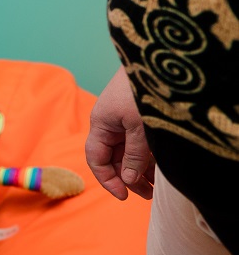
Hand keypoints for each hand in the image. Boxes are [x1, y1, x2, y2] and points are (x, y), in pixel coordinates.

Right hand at [85, 66, 154, 199]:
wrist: (157, 59)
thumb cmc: (144, 91)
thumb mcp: (141, 127)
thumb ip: (135, 155)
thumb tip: (130, 180)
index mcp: (101, 124)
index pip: (97, 159)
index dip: (108, 179)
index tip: (123, 196)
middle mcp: (109, 124)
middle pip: (113, 158)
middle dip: (128, 177)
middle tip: (147, 194)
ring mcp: (123, 120)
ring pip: (127, 152)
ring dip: (139, 169)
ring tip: (155, 187)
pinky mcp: (137, 117)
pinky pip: (137, 143)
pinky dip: (146, 157)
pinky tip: (157, 169)